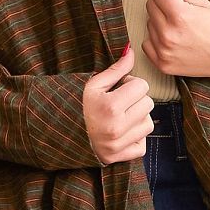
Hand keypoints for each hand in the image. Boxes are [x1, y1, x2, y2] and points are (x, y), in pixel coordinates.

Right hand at [82, 44, 154, 165]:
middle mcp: (116, 128)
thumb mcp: (93, 85)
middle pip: (148, 104)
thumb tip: (131, 51)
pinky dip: (135, 138)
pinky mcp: (119, 158)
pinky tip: (121, 132)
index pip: (142, 86)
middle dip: (136, 100)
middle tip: (120, 102)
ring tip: (121, 116)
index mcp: (110, 106)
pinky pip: (142, 145)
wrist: (61, 134)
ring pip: (148, 124)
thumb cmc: (78, 105)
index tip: (120, 88)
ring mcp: (118, 145)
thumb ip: (116, 69)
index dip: (132, 84)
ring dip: (138, 118)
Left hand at [141, 0, 209, 82]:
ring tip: (180, 28)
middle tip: (181, 13)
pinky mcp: (162, 64)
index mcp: (180, 15)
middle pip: (150, 5)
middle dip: (163, 4)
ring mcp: (164, 51)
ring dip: (160, 22)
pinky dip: (156, 40)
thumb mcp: (203, 3)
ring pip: (148, 23)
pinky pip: (146, 43)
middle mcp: (169, 34)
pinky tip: (173, 40)